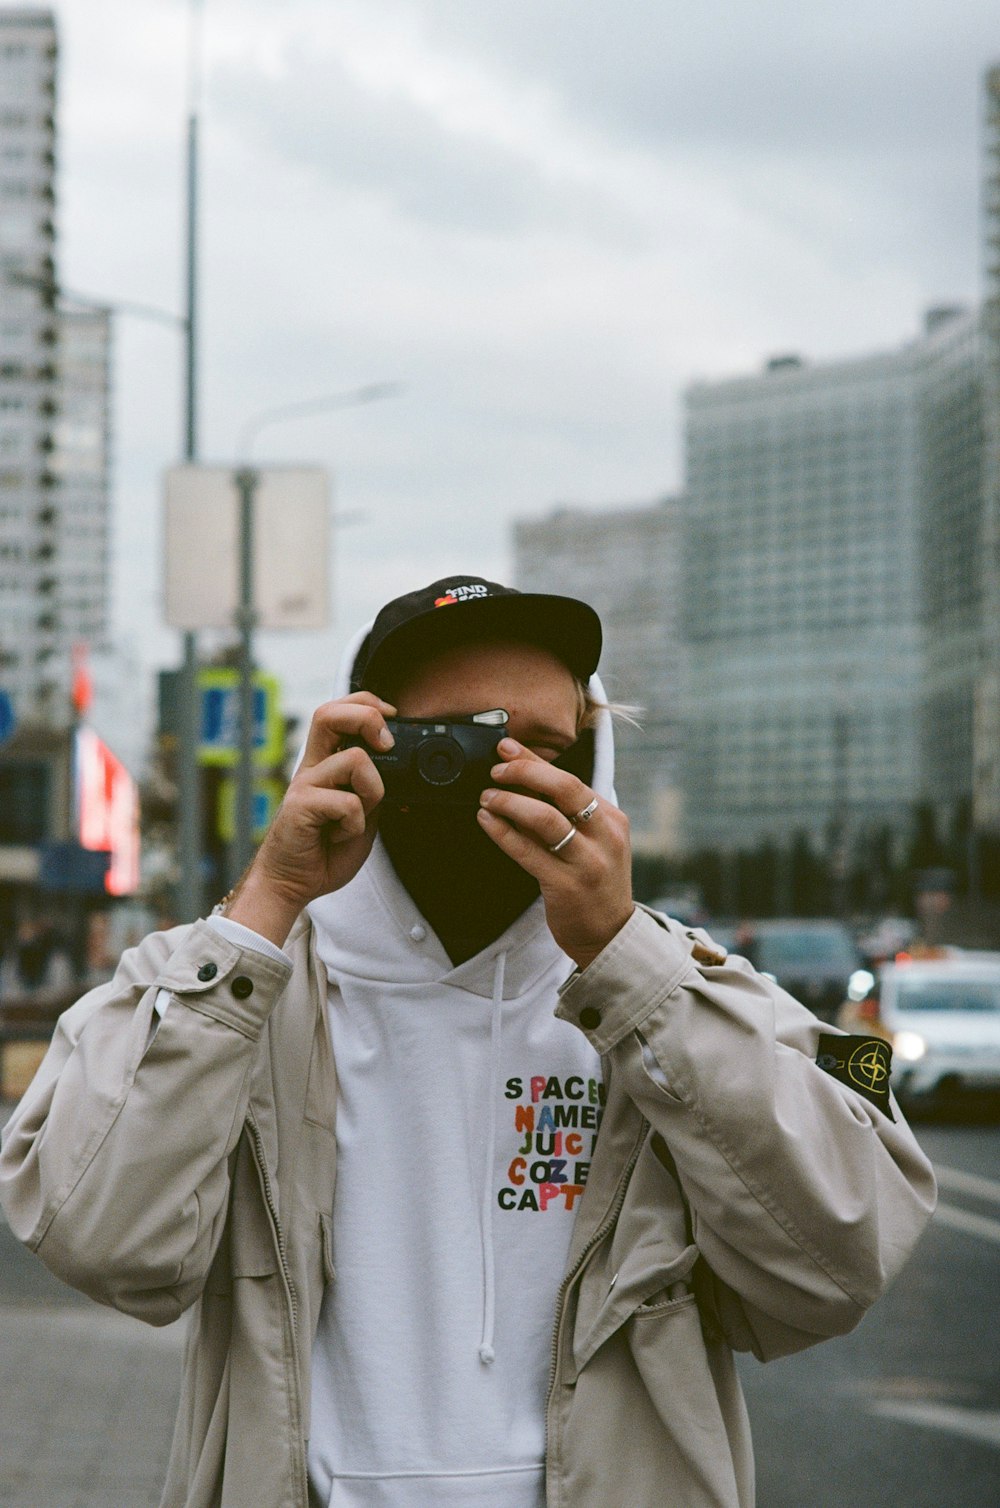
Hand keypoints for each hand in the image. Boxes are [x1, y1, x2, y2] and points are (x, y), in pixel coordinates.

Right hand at [225, 693, 394, 944]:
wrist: (292, 882)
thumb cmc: (324, 848)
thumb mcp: (362, 811)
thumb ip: (373, 787)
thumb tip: (398, 765)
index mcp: (325, 763)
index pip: (337, 711)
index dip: (366, 704)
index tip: (391, 716)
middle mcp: (312, 768)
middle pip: (329, 714)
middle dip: (367, 719)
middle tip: (385, 745)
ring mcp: (304, 785)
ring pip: (354, 760)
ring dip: (372, 791)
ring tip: (358, 816)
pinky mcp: (300, 807)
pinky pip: (347, 803)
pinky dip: (355, 824)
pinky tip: (341, 835)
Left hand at [476, 738, 633, 969]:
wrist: (610, 935)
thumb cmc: (595, 883)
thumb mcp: (593, 842)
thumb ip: (566, 813)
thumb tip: (523, 778)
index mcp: (612, 819)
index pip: (571, 779)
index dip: (535, 760)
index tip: (506, 748)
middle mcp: (604, 836)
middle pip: (564, 788)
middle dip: (524, 772)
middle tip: (495, 771)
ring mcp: (587, 862)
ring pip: (544, 818)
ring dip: (509, 802)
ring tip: (487, 797)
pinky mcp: (566, 886)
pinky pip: (528, 851)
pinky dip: (503, 832)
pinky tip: (487, 821)